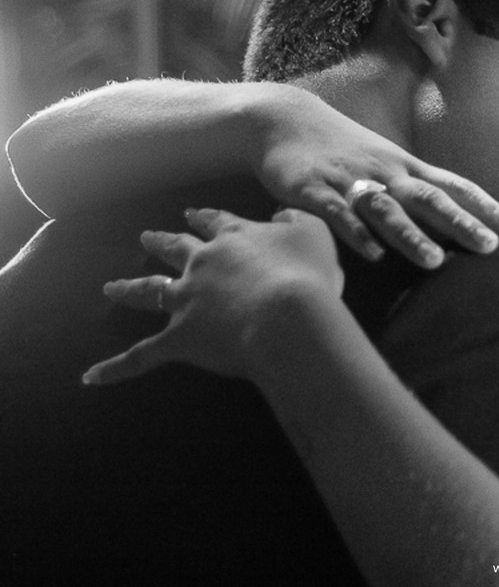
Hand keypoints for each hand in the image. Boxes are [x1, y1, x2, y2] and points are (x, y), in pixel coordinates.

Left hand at [85, 207, 343, 384]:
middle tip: (146, 238)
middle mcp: (203, 265)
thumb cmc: (307, 275)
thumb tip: (279, 217)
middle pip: (176, 250)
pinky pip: (142, 356)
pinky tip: (92, 377)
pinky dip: (116, 368)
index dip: (205, 219)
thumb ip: (294, 222)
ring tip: (111, 288)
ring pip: (150, 292)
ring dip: (129, 289)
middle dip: (162, 243)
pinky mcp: (179, 339)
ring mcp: (187, 301)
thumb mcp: (314, 234)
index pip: (215, 223)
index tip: (193, 214)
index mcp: (235, 238)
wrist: (289, 316)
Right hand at [256, 93, 498, 266]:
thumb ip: (420, 197)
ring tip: (434, 263)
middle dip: (461, 224)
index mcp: (409, 169)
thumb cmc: (346, 152)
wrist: (285, 120)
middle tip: (492, 248)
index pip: (460, 189)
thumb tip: (462, 230)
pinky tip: (371, 255)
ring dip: (410, 235)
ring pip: (387, 208)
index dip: (492, 212)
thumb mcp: (389, 168)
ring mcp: (352, 180)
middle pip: (431, 198)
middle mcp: (388, 173)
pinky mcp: (314, 190)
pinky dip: (356, 234)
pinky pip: (338, 213)